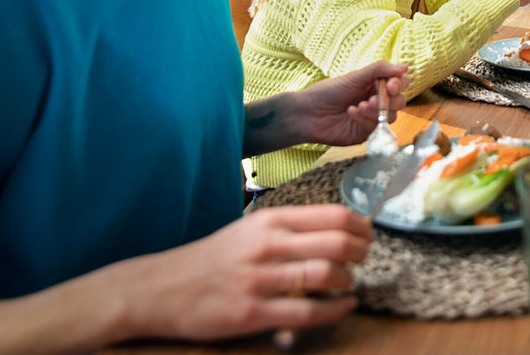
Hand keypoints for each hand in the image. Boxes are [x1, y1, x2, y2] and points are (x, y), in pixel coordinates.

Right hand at [119, 205, 372, 341]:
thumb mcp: (251, 228)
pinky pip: (308, 313)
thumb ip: (291, 227)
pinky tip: (345, 305)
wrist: (161, 288)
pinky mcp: (253, 314)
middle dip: (361, 252)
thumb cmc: (215, 258)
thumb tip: (339, 228)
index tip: (368, 234)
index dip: (361, 226)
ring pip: (326, 276)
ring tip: (348, 282)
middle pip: (337, 243)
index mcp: (270, 220)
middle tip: (363, 258)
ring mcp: (260, 281)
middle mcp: (268, 246)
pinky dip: (336, 309)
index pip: (334, 215)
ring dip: (348, 280)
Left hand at [299, 61, 409, 145]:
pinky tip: (351, 113)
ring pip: (392, 116)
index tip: (391, 85)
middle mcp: (378, 100)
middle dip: (389, 100)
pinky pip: (378, 128)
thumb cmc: (329, 91)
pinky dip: (366, 120)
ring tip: (359, 106)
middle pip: (400, 101)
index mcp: (376, 84)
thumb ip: (380, 70)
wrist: (308, 113)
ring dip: (376, 110)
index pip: (400, 83)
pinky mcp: (367, 132)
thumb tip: (405, 67)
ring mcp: (373, 117)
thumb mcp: (355, 77)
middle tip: (371, 99)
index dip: (400, 84)